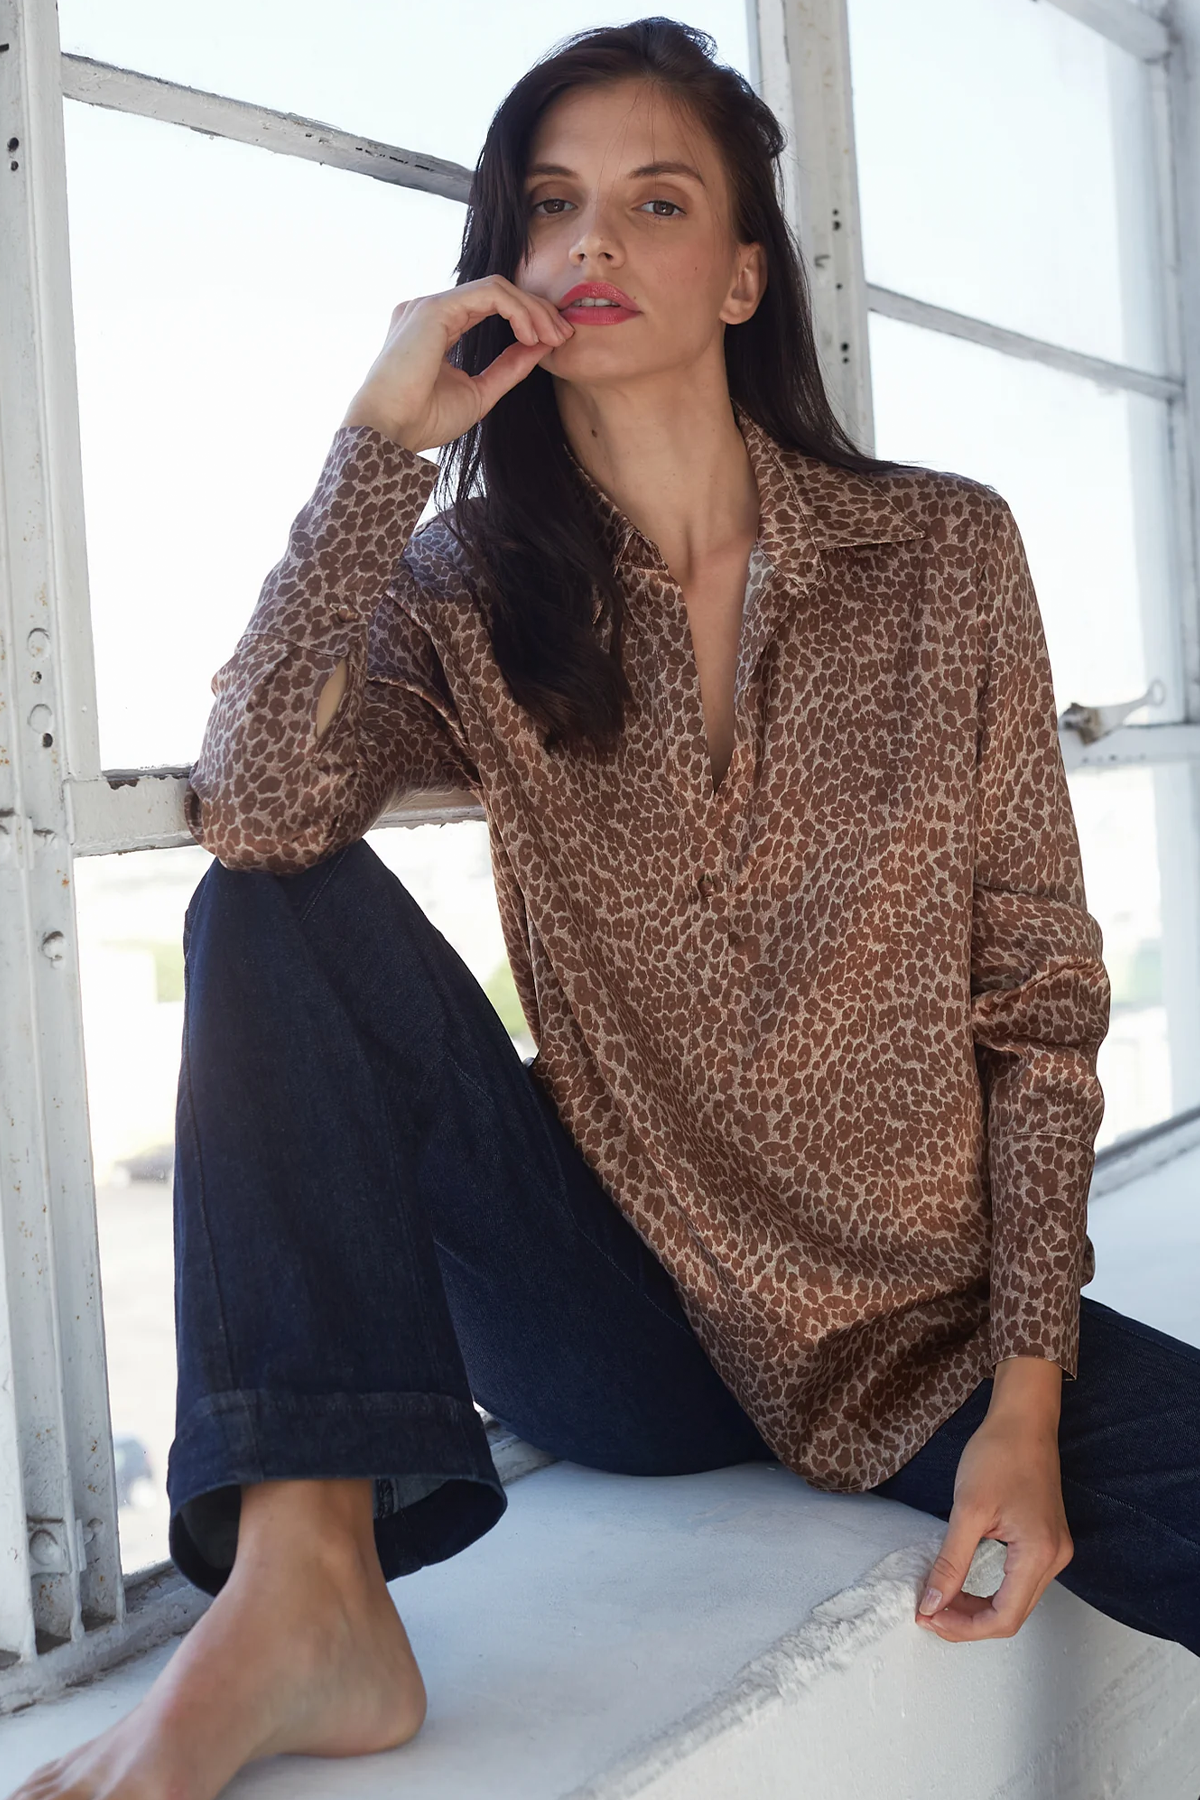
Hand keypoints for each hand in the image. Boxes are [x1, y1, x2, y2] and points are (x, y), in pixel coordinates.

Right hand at [341, 276, 572, 453]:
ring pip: (497, 288)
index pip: (491, 307)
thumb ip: (508, 367)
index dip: (528, 319)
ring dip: (532, 310)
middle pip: (497, 293)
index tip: (555, 342)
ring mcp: (430, 305)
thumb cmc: (423, 419)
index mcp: (437, 327)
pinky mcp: (435, 308)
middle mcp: (432, 310)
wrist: (390, 432)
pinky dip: (517, 310)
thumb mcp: (479, 392)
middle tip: (564, 335)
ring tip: (551, 337)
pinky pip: (489, 293)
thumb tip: (541, 346)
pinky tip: (531, 336)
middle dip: (537, 311)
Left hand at [916, 1358, 1072, 1641]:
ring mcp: (1054, 1551)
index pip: (1004, 1618)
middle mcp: (1054, 1560)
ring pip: (1016, 1600)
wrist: (1023, 1419)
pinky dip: (990, 1589)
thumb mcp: (968, 1510)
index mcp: (1039, 1555)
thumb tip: (930, 1604)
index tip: (928, 1617)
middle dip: (968, 1621)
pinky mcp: (1046, 1541)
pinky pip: (1018, 1581)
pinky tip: (964, 1583)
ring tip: (941, 1601)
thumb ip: (951, 1562)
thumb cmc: (998, 1455)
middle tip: (928, 1611)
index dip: (964, 1628)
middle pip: (1012, 1614)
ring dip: (978, 1607)